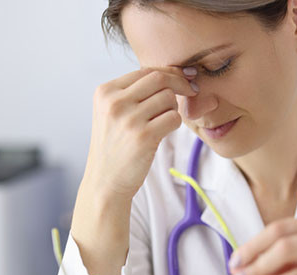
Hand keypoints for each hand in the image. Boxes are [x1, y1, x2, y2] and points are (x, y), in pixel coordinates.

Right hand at [84, 66, 198, 199]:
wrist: (105, 181)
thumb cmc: (115, 146)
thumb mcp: (112, 113)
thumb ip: (133, 93)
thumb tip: (172, 74)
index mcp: (105, 92)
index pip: (145, 71)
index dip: (170, 73)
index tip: (185, 78)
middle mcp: (115, 102)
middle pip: (160, 79)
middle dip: (180, 84)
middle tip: (191, 91)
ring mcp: (129, 119)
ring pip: (169, 99)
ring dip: (174, 109)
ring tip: (163, 121)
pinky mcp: (144, 137)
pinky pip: (174, 118)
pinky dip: (175, 123)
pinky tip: (165, 131)